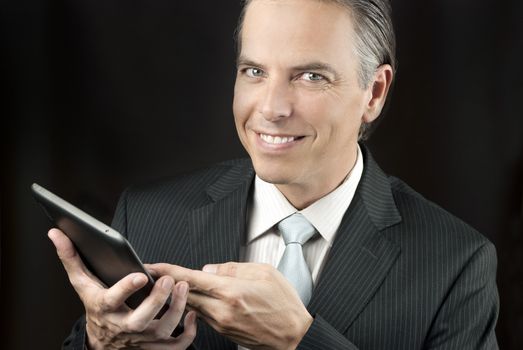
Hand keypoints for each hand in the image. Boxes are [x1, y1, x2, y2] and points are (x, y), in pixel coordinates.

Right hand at [48, 228, 196, 349]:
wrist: (102, 343)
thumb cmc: (96, 308)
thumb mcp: (82, 284)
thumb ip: (71, 258)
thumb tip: (57, 233)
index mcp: (106, 309)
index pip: (113, 300)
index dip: (126, 289)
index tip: (140, 275)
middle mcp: (124, 327)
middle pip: (142, 320)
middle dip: (158, 300)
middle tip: (170, 280)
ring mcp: (141, 339)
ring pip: (162, 331)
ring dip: (177, 310)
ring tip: (184, 287)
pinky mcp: (156, 347)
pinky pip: (177, 346)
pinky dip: (189, 332)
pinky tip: (193, 314)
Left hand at [150, 262, 312, 349]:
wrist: (294, 335)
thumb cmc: (284, 303)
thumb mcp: (264, 273)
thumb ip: (233, 268)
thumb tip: (208, 269)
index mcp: (230, 291)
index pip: (190, 278)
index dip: (167, 271)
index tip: (151, 266)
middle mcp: (221, 310)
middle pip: (184, 294)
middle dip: (166, 283)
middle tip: (153, 274)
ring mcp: (220, 323)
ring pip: (191, 306)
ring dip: (179, 295)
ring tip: (170, 283)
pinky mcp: (223, 332)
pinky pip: (202, 315)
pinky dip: (194, 304)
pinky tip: (194, 297)